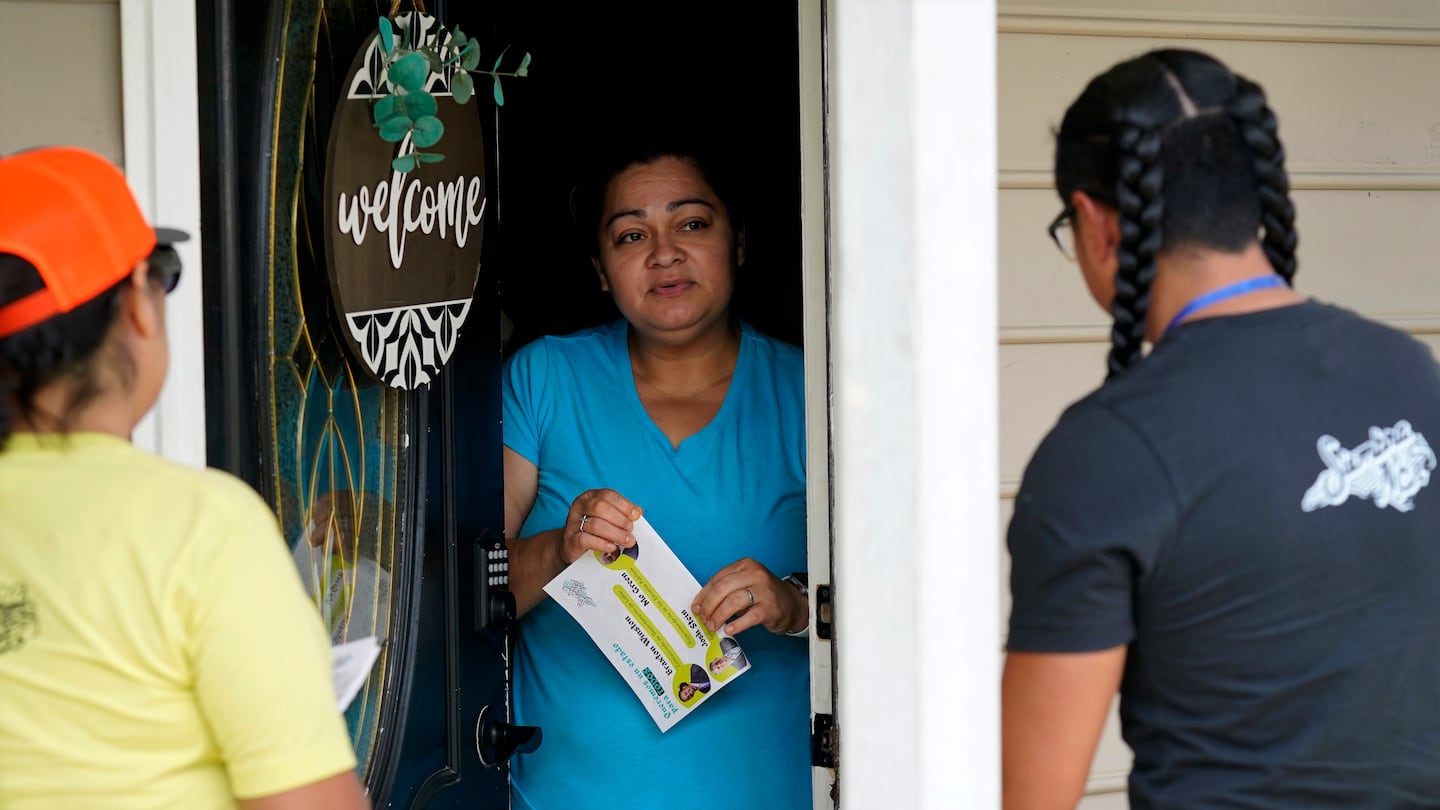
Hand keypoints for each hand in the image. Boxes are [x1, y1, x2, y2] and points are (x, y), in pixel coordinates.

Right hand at [559, 489, 641, 564]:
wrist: (572, 545)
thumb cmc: (594, 530)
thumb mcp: (607, 518)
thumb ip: (622, 513)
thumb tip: (638, 512)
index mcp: (590, 496)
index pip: (607, 495)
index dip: (624, 505)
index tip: (636, 515)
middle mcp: (580, 506)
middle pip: (600, 507)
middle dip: (620, 519)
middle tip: (630, 530)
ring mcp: (573, 523)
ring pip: (595, 524)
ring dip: (615, 533)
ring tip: (626, 541)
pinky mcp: (570, 540)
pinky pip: (585, 539)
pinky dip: (602, 543)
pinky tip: (612, 547)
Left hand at [692, 558, 806, 635]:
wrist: (791, 604)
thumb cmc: (763, 595)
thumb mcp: (745, 584)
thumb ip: (726, 590)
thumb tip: (702, 605)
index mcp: (745, 565)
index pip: (717, 578)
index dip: (703, 595)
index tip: (696, 608)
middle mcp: (755, 574)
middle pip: (723, 588)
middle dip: (709, 605)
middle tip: (704, 619)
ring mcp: (764, 590)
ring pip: (733, 601)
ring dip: (719, 615)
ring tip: (713, 626)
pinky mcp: (770, 608)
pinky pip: (749, 617)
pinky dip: (736, 624)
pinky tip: (728, 629)